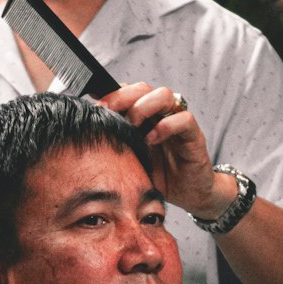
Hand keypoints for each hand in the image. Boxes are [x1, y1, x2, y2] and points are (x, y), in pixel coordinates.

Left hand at [97, 83, 235, 220]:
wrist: (188, 195)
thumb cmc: (157, 176)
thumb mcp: (130, 160)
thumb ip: (116, 144)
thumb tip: (88, 135)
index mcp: (144, 117)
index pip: (128, 92)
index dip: (111, 93)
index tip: (95, 105)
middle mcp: (161, 115)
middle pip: (143, 88)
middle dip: (122, 96)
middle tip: (108, 111)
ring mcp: (178, 123)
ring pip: (165, 95)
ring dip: (144, 107)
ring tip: (133, 126)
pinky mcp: (194, 136)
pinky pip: (184, 119)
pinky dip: (166, 126)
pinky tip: (152, 139)